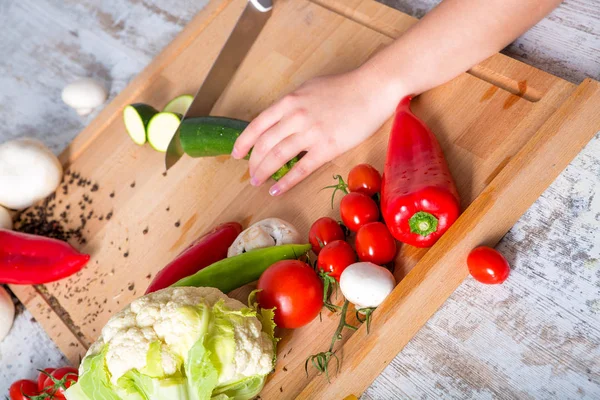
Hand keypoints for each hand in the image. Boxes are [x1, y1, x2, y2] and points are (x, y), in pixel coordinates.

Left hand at [231, 66, 401, 195]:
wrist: (372, 89)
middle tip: (250, 173)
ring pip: (277, 158)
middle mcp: (295, 117)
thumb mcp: (308, 89)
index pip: (257, 126)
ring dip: (264, 173)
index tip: (237, 154)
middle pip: (264, 145)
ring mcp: (310, 133)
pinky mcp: (327, 148)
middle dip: (253, 162)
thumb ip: (291, 105)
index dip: (243, 143)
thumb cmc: (344, 87)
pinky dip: (285, 182)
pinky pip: (300, 169)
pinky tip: (276, 190)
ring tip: (257, 182)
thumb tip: (278, 121)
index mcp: (288, 102)